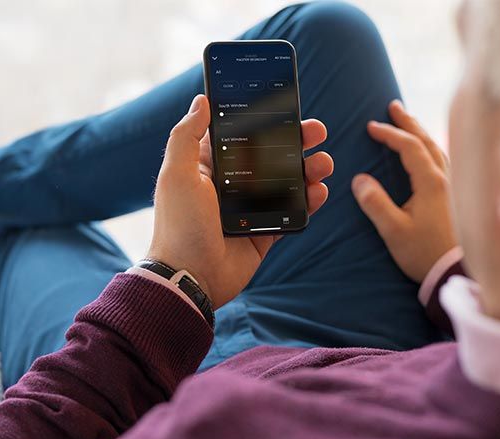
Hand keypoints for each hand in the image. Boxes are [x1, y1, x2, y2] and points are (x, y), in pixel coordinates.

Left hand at [147, 95, 332, 307]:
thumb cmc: (178, 225)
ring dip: (310, 168)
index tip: (285, 105)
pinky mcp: (266, 231)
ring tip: (323, 163)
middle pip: (272, 154)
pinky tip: (319, 190)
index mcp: (210, 166)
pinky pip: (294, 211)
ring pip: (289, 180)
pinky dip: (310, 200)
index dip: (264, 119)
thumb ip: (187, 135)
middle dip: (297, 140)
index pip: (242, 133)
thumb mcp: (176, 174)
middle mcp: (233, 184)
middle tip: (317, 131)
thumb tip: (202, 99)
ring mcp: (252, 208)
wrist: (190, 278)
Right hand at [352, 100, 457, 282]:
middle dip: (408, 123)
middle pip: (427, 141)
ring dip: (421, 133)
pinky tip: (427, 154)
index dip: (389, 134)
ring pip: (438, 150)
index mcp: (431, 182)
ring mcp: (455, 186)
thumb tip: (359, 179)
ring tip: (409, 124)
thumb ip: (375, 203)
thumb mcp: (394, 230)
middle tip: (393, 107)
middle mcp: (447, 178)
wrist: (457, 273)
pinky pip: (443, 161)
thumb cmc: (425, 253)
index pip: (409, 147)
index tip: (370, 126)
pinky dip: (430, 149)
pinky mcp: (458, 197)